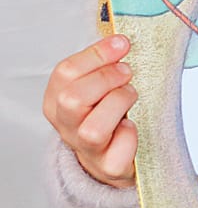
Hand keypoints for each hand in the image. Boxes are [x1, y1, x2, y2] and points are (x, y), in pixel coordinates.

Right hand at [43, 35, 138, 187]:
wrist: (109, 158)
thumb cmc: (104, 114)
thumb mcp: (96, 86)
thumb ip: (103, 64)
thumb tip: (120, 41)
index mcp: (56, 101)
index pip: (65, 73)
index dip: (96, 54)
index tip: (122, 43)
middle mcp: (66, 125)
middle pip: (73, 98)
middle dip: (106, 78)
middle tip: (127, 72)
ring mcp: (85, 148)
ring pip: (93, 128)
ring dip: (118, 104)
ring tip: (130, 96)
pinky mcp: (108, 165)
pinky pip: (118, 150)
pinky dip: (130, 135)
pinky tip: (131, 126)